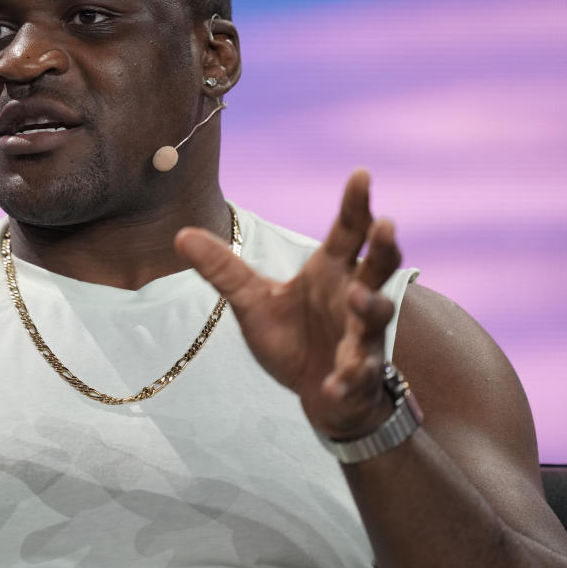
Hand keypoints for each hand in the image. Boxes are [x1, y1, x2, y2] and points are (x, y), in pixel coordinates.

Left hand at [175, 169, 402, 438]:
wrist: (318, 394)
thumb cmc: (292, 339)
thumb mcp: (251, 301)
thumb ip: (223, 269)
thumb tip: (180, 234)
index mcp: (331, 272)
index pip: (349, 232)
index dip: (357, 204)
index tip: (360, 173)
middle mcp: (353, 298)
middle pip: (379, 267)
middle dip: (384, 247)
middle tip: (386, 224)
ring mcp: (362, 338)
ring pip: (376, 317)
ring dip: (369, 305)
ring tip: (356, 296)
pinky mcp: (358, 377)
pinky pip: (357, 375)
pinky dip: (348, 377)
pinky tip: (335, 380)